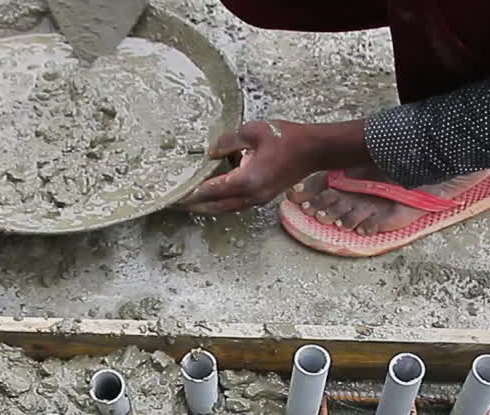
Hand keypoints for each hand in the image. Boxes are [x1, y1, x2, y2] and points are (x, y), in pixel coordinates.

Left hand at [177, 120, 318, 213]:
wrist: (314, 151)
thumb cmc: (287, 138)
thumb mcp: (253, 131)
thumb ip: (228, 141)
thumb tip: (209, 152)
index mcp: (247, 180)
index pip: (211, 190)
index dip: (191, 193)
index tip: (175, 195)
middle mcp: (251, 195)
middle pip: (215, 206)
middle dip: (194, 205)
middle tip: (175, 203)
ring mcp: (257, 199)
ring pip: (224, 208)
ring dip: (206, 205)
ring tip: (188, 201)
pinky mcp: (262, 198)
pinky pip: (235, 204)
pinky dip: (220, 202)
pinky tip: (211, 194)